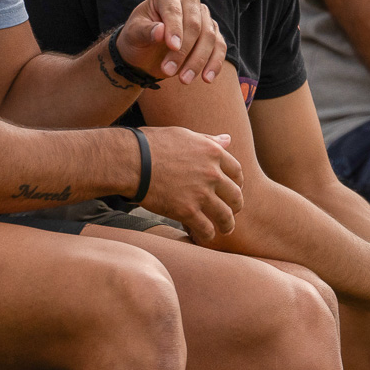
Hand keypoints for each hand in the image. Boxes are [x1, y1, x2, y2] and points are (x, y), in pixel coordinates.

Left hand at [115, 0, 226, 84]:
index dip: (175, 29)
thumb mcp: (133, 34)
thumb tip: (160, 31)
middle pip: (195, 25)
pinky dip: (214, 63)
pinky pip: (219, 47)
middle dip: (184, 50)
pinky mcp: (212, 32)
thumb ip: (146, 31)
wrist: (145, 52)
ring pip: (209, 37)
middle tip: (168, 72)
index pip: (174, 11)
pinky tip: (207, 78)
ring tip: (184, 80)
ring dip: (198, 61)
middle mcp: (189, 1)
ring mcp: (203, 16)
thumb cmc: (137, 38)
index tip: (172, 47)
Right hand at [138, 127, 243, 243]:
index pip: (237, 172)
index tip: (233, 190)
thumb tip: (227, 139)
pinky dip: (207, 235)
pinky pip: (206, 229)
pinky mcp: (187, 211)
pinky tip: (203, 235)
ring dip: (227, 226)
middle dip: (236, 207)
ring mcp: (201, 193)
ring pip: (225, 217)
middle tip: (231, 212)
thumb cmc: (153, 144)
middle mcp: (212, 173)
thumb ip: (208, 140)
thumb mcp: (185, 135)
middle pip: (235, 196)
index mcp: (212, 152)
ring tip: (224, 230)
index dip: (237, 184)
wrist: (132, 161)